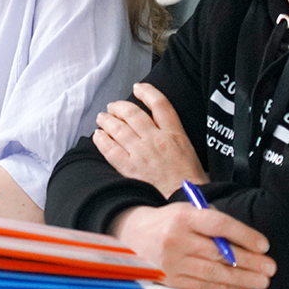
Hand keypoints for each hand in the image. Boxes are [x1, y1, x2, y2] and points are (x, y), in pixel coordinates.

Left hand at [94, 84, 208, 196]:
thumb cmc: (190, 180)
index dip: (147, 92)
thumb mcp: (189, 151)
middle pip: (133, 113)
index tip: (138, 87)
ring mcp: (141, 153)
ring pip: (118, 128)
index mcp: (175, 134)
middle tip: (112, 106)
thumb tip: (160, 128)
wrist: (185, 200)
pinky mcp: (130, 167)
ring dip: (107, 120)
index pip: (160, 104)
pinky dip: (102, 139)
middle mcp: (156, 139)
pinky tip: (98, 136)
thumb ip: (174, 136)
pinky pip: (110, 148)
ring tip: (102, 118)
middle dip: (119, 107)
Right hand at [112, 204, 274, 288]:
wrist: (132, 235)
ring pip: (214, 273)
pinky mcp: (172, 279)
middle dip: (250, 262)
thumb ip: (212, 221)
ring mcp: (173, 262)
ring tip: (260, 281)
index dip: (244, 236)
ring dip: (242, 279)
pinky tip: (239, 287)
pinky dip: (225, 288)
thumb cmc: (165, 222)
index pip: (219, 225)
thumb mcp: (186, 210)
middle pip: (220, 253)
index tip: (262, 244)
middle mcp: (176, 239)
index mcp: (182, 217)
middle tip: (269, 267)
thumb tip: (244, 239)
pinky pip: (203, 285)